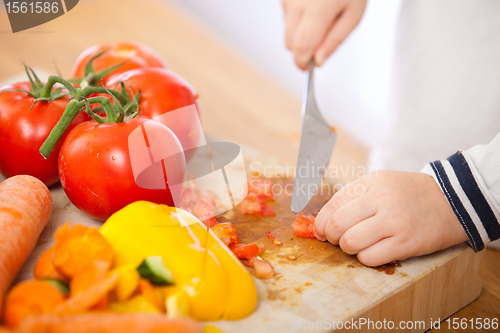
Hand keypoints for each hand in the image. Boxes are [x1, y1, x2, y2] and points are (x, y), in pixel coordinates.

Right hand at [282, 0, 366, 68]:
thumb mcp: (353, 14)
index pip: (301, 46)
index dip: (303, 62)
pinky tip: (313, 8)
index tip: (309, 68)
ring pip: (287, 32)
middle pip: (290, 43)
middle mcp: (297, 2)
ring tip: (320, 18)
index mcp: (318, 8)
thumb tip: (319, 61)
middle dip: (303, 50)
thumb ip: (335, 40)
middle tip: (321, 42)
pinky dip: (299, 21)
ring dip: (301, 34)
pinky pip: (287, 19)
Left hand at [314, 170, 468, 265]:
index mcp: (371, 183)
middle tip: (337, 240)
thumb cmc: (409, 194)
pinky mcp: (406, 243)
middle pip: (338, 224)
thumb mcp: (381, 183)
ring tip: (356, 245)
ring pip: (351, 242)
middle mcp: (381, 200)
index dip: (322, 222)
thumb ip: (354, 196)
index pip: (333, 204)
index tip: (322, 231)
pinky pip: (370, 257)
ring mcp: (394, 222)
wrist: (452, 201)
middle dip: (331, 237)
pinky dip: (364, 258)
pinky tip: (373, 252)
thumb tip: (324, 220)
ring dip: (347, 248)